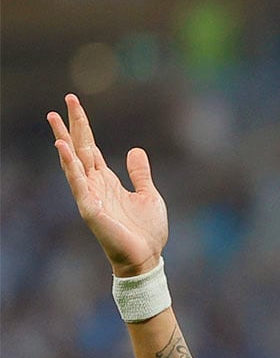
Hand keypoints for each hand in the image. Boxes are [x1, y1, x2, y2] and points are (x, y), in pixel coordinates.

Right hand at [49, 94, 167, 276]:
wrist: (147, 257)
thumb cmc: (146, 231)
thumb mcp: (148, 195)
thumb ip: (139, 173)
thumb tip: (134, 150)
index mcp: (107, 180)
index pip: (90, 147)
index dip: (83, 125)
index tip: (74, 103)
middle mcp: (94, 185)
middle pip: (80, 148)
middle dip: (72, 124)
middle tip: (65, 100)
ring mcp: (90, 196)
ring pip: (73, 162)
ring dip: (64, 141)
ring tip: (54, 120)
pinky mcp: (90, 209)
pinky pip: (77, 184)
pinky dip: (70, 166)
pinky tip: (63, 149)